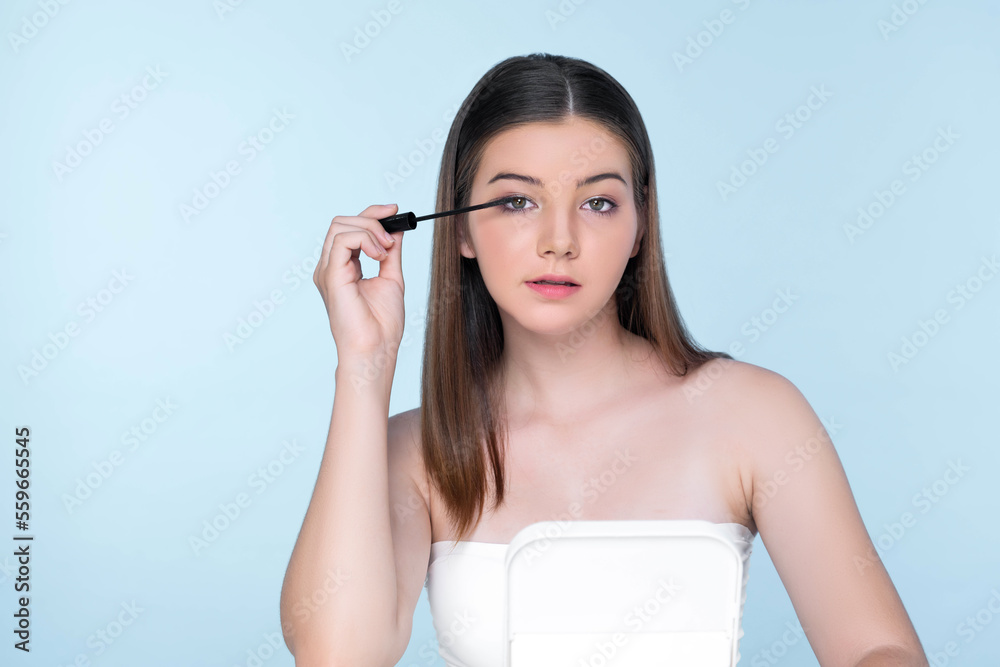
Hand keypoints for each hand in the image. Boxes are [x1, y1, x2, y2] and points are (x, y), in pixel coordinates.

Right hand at [313, 204, 404, 358]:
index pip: (350, 228)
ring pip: (341, 225)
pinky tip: (379, 255)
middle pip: (343, 221)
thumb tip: (396, 229)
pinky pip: (342, 239)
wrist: (376, 349)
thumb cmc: (382, 325)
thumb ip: (390, 253)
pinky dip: (365, 239)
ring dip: (370, 230)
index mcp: (342, 267)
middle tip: (393, 238)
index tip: (395, 211)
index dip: (371, 214)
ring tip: (386, 251)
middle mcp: (331, 267)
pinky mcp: (331, 275)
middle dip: (372, 219)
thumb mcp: (391, 278)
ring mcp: (328, 270)